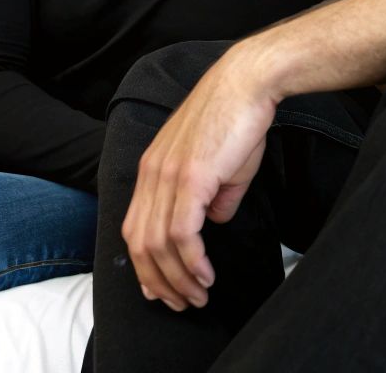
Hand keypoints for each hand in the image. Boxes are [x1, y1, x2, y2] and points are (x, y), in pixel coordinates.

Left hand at [121, 43, 277, 310]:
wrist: (249, 82)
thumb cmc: (239, 118)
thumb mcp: (223, 166)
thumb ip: (215, 197)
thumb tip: (215, 222)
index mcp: (152, 169)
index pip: (136, 227)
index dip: (145, 264)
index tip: (162, 289)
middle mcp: (152, 174)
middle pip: (139, 243)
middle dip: (158, 281)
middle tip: (180, 303)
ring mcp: (168, 176)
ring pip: (158, 244)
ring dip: (177, 278)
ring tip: (198, 296)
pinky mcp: (191, 178)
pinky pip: (182, 234)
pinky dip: (191, 262)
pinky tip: (205, 275)